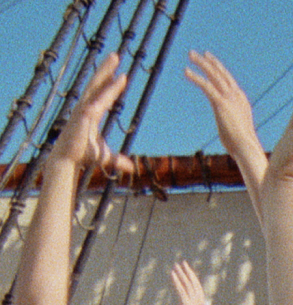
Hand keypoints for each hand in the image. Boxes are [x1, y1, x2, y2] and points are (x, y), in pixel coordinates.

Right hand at [51, 54, 132, 174]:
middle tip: (115, 55)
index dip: (112, 86)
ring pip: (97, 86)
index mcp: (91, 112)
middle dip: (106, 69)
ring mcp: (83, 108)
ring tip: (115, 58)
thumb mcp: (105, 156)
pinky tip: (116, 80)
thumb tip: (131, 167)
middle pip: (97, 83)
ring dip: (106, 71)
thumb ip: (118, 160)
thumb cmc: (84, 155)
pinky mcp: (84, 115)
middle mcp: (86, 106)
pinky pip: (98, 100)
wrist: (68, 160)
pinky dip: (107, 92)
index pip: (103, 95)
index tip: (121, 75)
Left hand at [169, 260, 207, 304]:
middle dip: (187, 272)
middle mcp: (199, 301)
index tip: (188, 270)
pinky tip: (172, 274)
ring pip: (187, 284)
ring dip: (181, 274)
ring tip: (175, 265)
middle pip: (193, 283)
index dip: (192, 277)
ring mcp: (193, 303)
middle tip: (182, 262)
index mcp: (202, 304)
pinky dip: (176, 281)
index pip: (197, 287)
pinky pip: (181, 290)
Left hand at [185, 51, 260, 158]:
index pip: (228, 80)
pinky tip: (186, 71)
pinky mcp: (221, 102)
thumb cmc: (242, 145)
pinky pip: (206, 85)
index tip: (209, 60)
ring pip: (214, 74)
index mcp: (241, 100)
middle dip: (209, 62)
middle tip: (196, 54)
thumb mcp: (236, 130)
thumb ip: (230, 123)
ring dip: (201, 63)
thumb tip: (227, 129)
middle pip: (221, 73)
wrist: (246, 147)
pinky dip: (196, 77)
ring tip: (191, 54)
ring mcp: (230, 98)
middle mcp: (236, 95)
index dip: (218, 68)